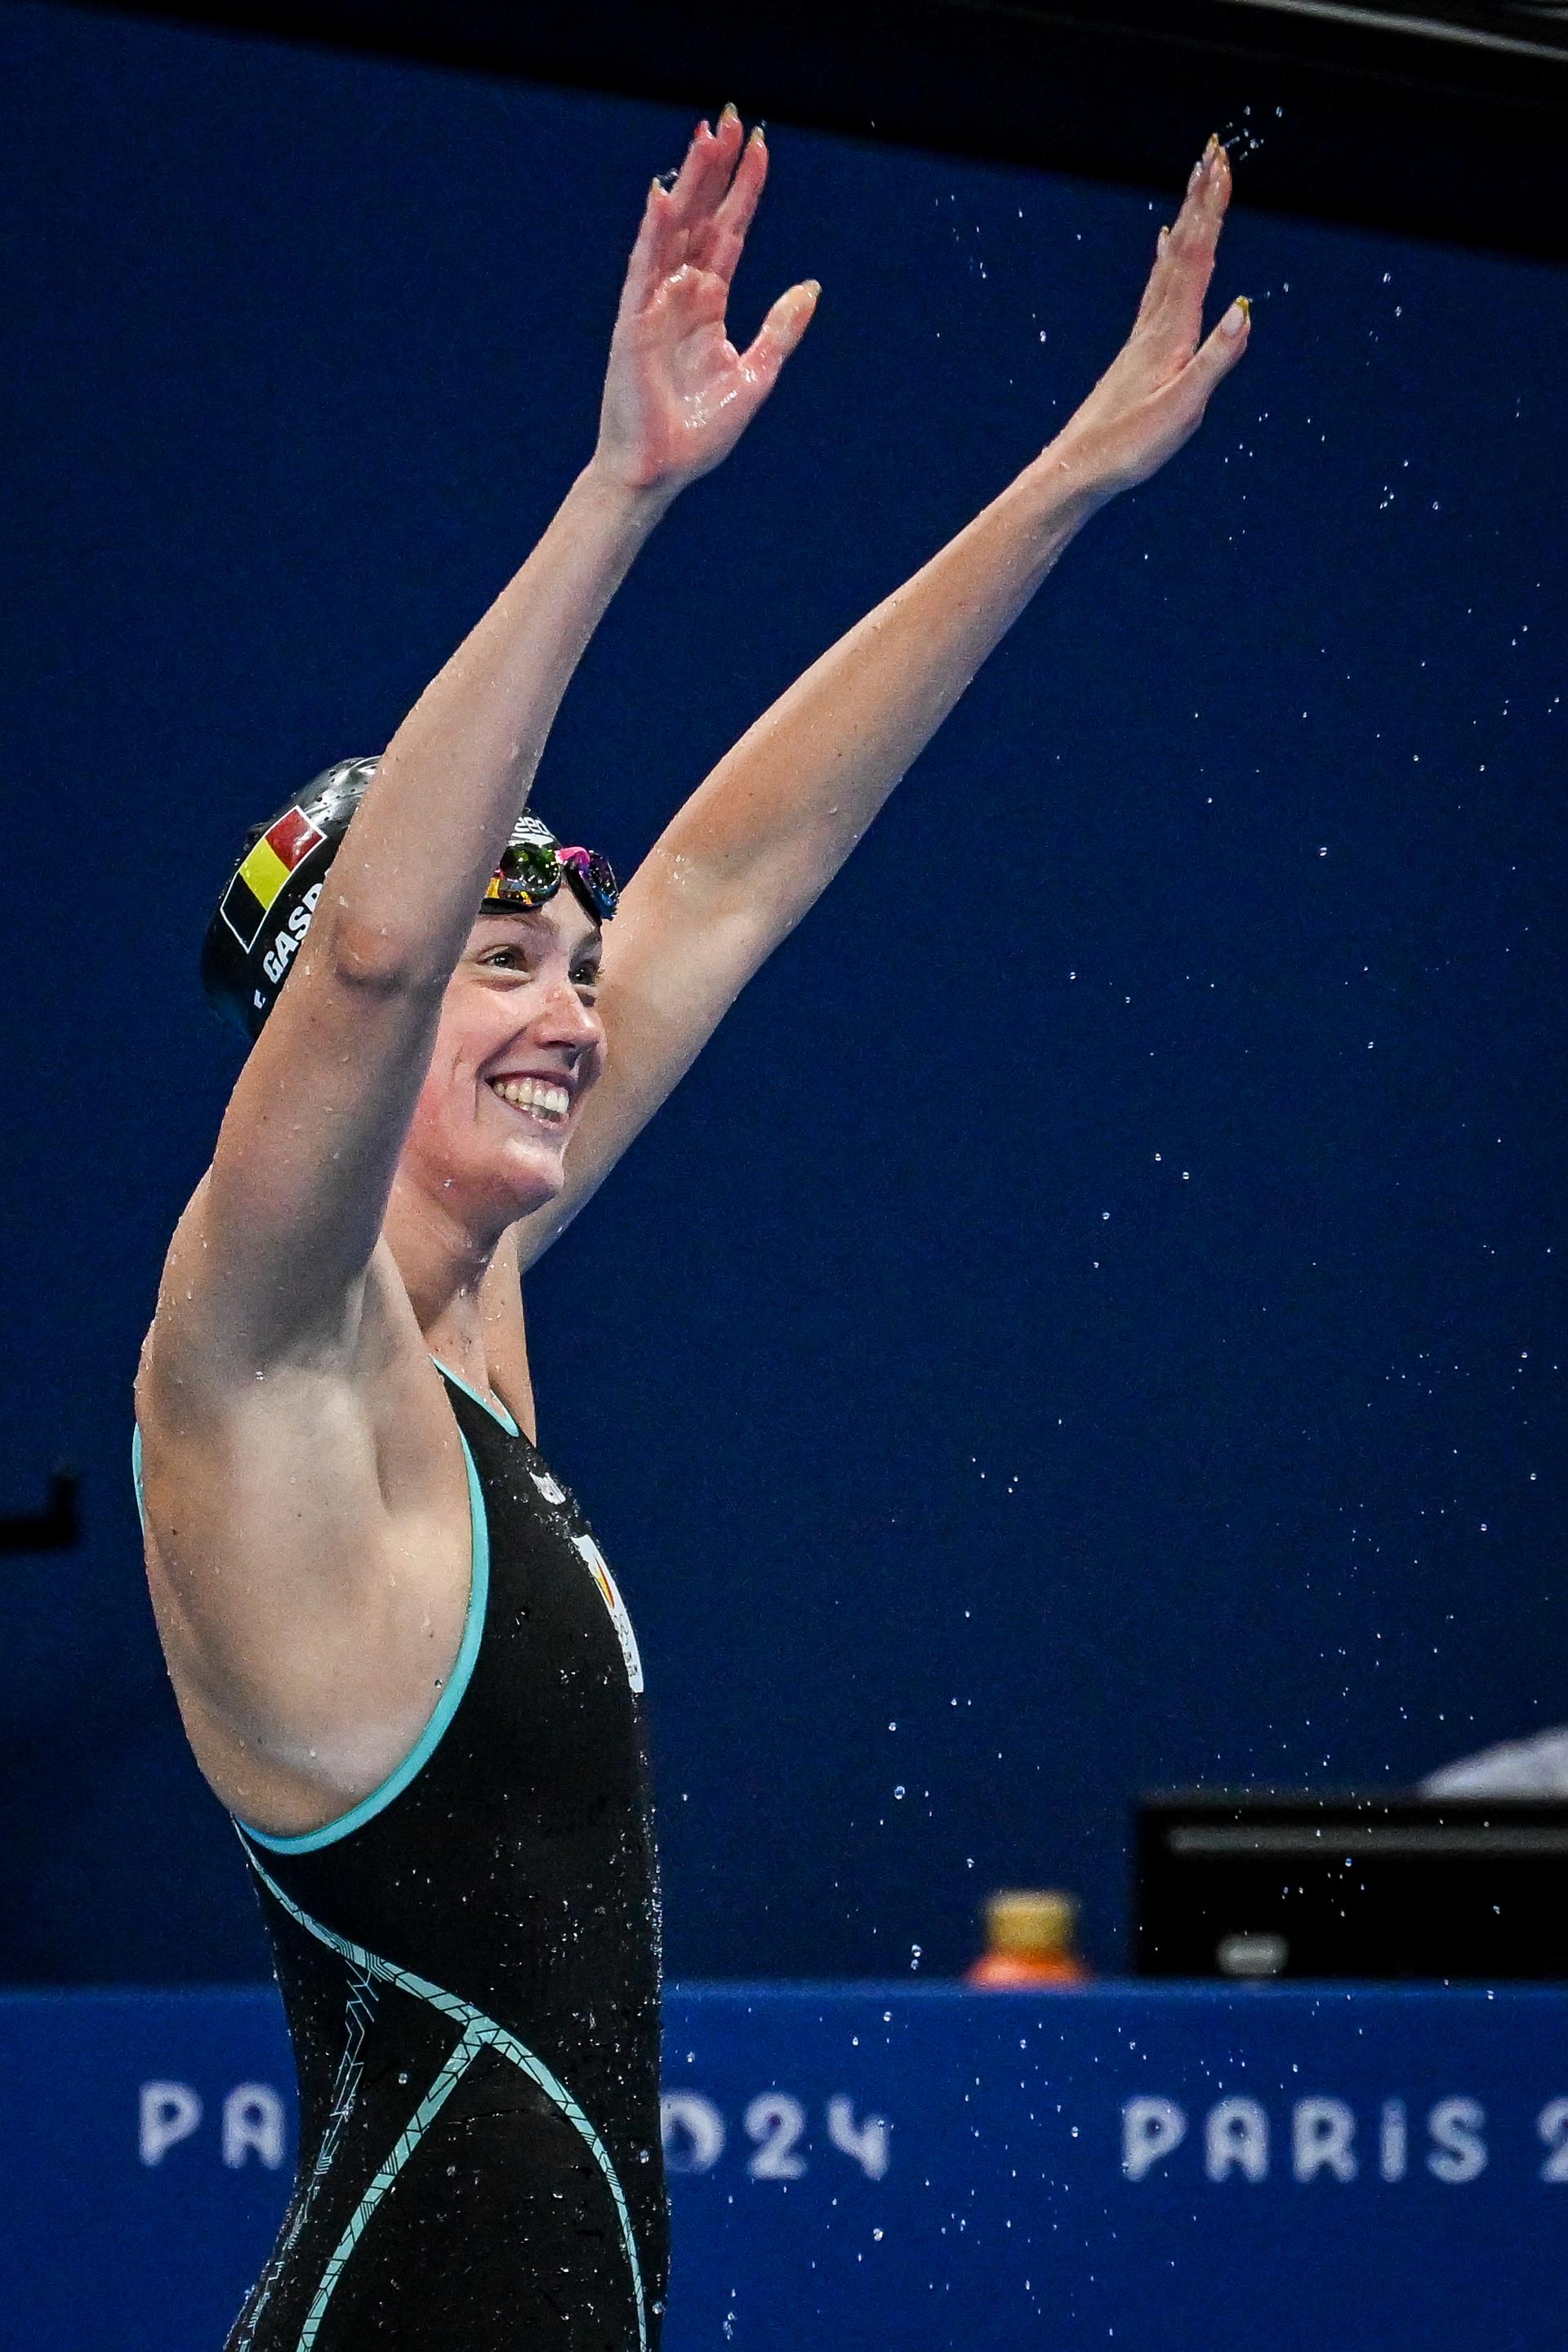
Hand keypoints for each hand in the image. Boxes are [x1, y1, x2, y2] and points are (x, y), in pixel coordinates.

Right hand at [593, 109, 819, 497]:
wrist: (659, 470)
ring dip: (690, 183)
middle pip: (702, 218)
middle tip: (730, 120)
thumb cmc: (699, 432)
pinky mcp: (633, 321)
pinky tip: (666, 195)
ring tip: (705, 137)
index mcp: (710, 305)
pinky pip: (644, 267)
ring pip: (675, 230)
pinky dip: (654, 231)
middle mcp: (681, 294)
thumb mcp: (756, 376)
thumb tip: (810, 287)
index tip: (760, 148)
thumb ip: (780, 330)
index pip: (729, 233)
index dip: (745, 192)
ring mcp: (655, 303)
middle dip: (716, 170)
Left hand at [1046, 137, 1249, 503]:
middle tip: (1214, 152)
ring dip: (1188, 222)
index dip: (1210, 208)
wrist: (1077, 472)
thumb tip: (1244, 309)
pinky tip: (1165, 249)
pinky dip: (1168, 258)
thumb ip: (1215, 360)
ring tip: (1197, 186)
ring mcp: (1145, 336)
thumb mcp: (1182, 411)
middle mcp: (1155, 325)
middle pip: (1183, 249)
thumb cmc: (1128, 449)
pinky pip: (1158, 289)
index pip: (1197, 257)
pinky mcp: (1139, 351)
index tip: (1221, 162)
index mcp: (1171, 333)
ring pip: (1170, 264)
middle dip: (1201, 200)